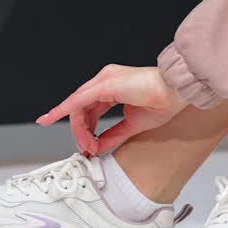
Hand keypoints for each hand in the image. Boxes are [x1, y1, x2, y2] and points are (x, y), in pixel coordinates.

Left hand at [35, 65, 187, 155]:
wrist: (175, 92)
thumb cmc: (164, 102)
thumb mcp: (132, 125)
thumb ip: (113, 135)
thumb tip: (99, 146)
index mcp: (114, 87)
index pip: (90, 108)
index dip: (85, 127)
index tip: (82, 143)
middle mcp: (105, 80)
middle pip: (81, 108)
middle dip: (80, 131)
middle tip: (86, 149)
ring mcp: (103, 79)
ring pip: (78, 105)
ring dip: (78, 129)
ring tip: (85, 145)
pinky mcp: (104, 84)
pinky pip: (77, 100)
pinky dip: (62, 111)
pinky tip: (51, 118)